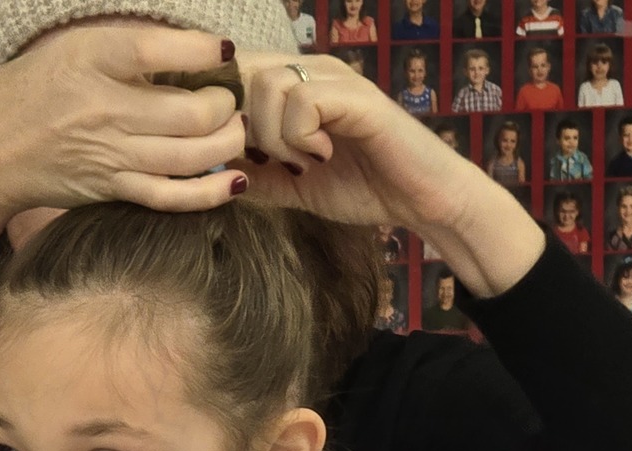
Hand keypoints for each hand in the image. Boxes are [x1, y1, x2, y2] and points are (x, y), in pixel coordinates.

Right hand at [0, 20, 247, 275]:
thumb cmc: (30, 92)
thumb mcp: (70, 49)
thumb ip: (126, 50)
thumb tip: (191, 53)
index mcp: (89, 58)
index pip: (159, 48)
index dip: (203, 51)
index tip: (222, 52)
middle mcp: (103, 109)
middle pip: (191, 113)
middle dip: (224, 106)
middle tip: (227, 100)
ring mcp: (111, 156)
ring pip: (191, 156)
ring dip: (226, 144)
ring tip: (233, 131)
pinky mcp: (113, 190)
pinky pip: (173, 197)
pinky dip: (210, 192)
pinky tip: (233, 180)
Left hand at [234, 54, 544, 296]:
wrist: (420, 199)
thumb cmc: (362, 187)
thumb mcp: (292, 187)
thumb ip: (255, 174)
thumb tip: (212, 169)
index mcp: (293, 85)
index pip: (234, 73)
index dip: (221, 111)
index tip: (236, 153)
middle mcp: (311, 70)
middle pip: (241, 75)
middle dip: (243, 129)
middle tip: (272, 162)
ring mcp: (335, 79)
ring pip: (268, 85)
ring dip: (274, 136)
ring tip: (302, 161)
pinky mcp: (357, 96)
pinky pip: (303, 101)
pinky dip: (301, 137)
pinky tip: (322, 156)